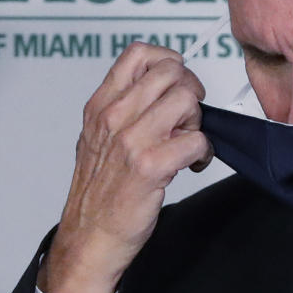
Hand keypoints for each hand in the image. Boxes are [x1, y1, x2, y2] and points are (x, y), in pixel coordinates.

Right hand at [38, 43, 212, 292]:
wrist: (89, 238)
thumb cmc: (98, 191)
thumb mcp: (97, 137)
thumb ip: (124, 108)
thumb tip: (163, 88)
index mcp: (101, 105)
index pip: (139, 54)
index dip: (170, 62)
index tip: (177, 83)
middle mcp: (114, 117)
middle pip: (172, 72)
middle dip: (191, 92)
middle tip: (187, 118)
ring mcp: (131, 140)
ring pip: (187, 100)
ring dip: (198, 121)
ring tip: (188, 142)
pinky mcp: (150, 166)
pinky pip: (196, 140)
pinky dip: (203, 153)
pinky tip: (193, 165)